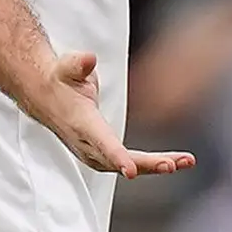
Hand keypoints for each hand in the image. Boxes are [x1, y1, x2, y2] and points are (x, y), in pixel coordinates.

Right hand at [39, 50, 194, 178]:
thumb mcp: (67, 66)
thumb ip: (78, 64)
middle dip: (148, 164)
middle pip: (121, 160)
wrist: (45, 96)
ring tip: (186, 162)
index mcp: (82, 123)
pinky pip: (132, 163)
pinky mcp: (103, 156)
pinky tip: (176, 162)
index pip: (101, 143)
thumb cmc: (61, 80)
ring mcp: (95, 153)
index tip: (131, 171)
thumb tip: (88, 59)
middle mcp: (88, 144)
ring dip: (158, 165)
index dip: (117, 157)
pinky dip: (154, 164)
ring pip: (130, 165)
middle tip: (173, 165)